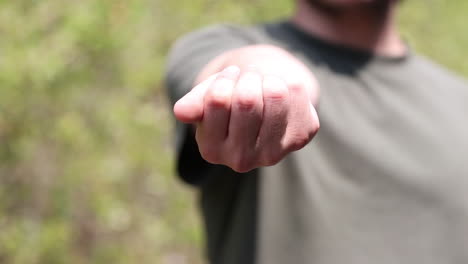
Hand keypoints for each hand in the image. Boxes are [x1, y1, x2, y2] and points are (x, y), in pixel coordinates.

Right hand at [174, 63, 318, 172]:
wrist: (265, 98)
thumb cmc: (231, 95)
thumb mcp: (207, 96)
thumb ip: (195, 104)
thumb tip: (181, 112)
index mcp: (211, 150)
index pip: (218, 99)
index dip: (225, 78)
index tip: (230, 76)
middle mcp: (241, 159)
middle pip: (246, 99)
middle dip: (247, 77)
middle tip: (249, 78)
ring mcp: (273, 152)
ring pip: (275, 94)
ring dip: (268, 78)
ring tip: (264, 85)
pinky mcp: (300, 138)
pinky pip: (297, 93)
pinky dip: (289, 82)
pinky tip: (283, 94)